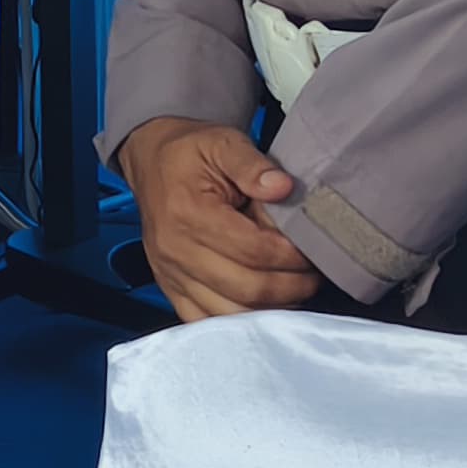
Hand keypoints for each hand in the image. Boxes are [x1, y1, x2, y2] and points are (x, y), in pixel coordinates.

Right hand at [114, 117, 321, 320]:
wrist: (151, 160)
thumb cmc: (191, 153)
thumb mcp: (223, 143)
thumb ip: (253, 165)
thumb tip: (284, 187)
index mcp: (188, 213)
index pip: (253, 250)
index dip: (292, 256)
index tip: (312, 251)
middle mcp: (175, 250)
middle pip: (247, 288)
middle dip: (291, 287)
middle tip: (314, 275)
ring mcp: (170, 275)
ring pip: (230, 315)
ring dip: (271, 310)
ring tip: (294, 290)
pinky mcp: (170, 289)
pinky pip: (206, 323)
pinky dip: (240, 324)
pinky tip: (264, 309)